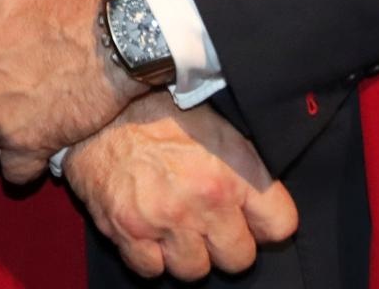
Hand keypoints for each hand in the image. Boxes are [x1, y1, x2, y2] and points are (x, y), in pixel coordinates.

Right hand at [62, 94, 299, 278]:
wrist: (97, 106)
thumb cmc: (158, 112)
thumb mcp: (216, 124)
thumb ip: (246, 165)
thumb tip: (267, 197)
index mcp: (234, 169)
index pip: (281, 225)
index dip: (265, 224)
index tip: (252, 218)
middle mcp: (204, 198)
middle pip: (239, 259)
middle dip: (225, 244)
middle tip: (208, 222)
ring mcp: (165, 218)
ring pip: (195, 271)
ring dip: (186, 253)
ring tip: (175, 225)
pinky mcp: (128, 230)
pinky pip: (152, 270)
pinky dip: (149, 256)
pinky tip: (148, 229)